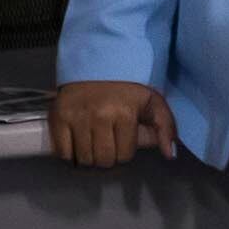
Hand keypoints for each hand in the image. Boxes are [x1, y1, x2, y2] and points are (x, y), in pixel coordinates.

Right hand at [49, 80, 175, 167]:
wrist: (97, 68)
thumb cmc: (128, 89)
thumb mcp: (153, 103)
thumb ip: (166, 128)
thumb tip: (170, 155)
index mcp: (125, 113)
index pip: (124, 155)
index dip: (125, 152)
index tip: (123, 142)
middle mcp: (100, 116)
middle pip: (103, 160)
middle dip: (108, 157)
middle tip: (108, 145)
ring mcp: (76, 118)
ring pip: (84, 159)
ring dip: (90, 157)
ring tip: (94, 144)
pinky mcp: (58, 118)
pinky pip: (62, 153)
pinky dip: (70, 155)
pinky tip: (78, 144)